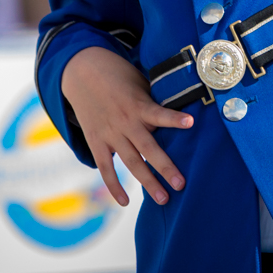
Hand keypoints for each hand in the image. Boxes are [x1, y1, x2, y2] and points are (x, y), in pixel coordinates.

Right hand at [61, 45, 192, 206]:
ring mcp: (110, 133)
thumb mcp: (137, 81)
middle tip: (181, 185)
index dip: (174, 118)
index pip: (158, 113)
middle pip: (148, 148)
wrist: (81, 71)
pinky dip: (114, 186)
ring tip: (163, 199)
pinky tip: (125, 201)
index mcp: (137, 104)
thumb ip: (152, 99)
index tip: (191, 122)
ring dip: (147, 181)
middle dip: (165, 167)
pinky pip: (106, 168)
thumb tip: (177, 109)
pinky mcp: (96, 141)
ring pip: (131, 162)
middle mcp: (125, 121)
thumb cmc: (117, 74)